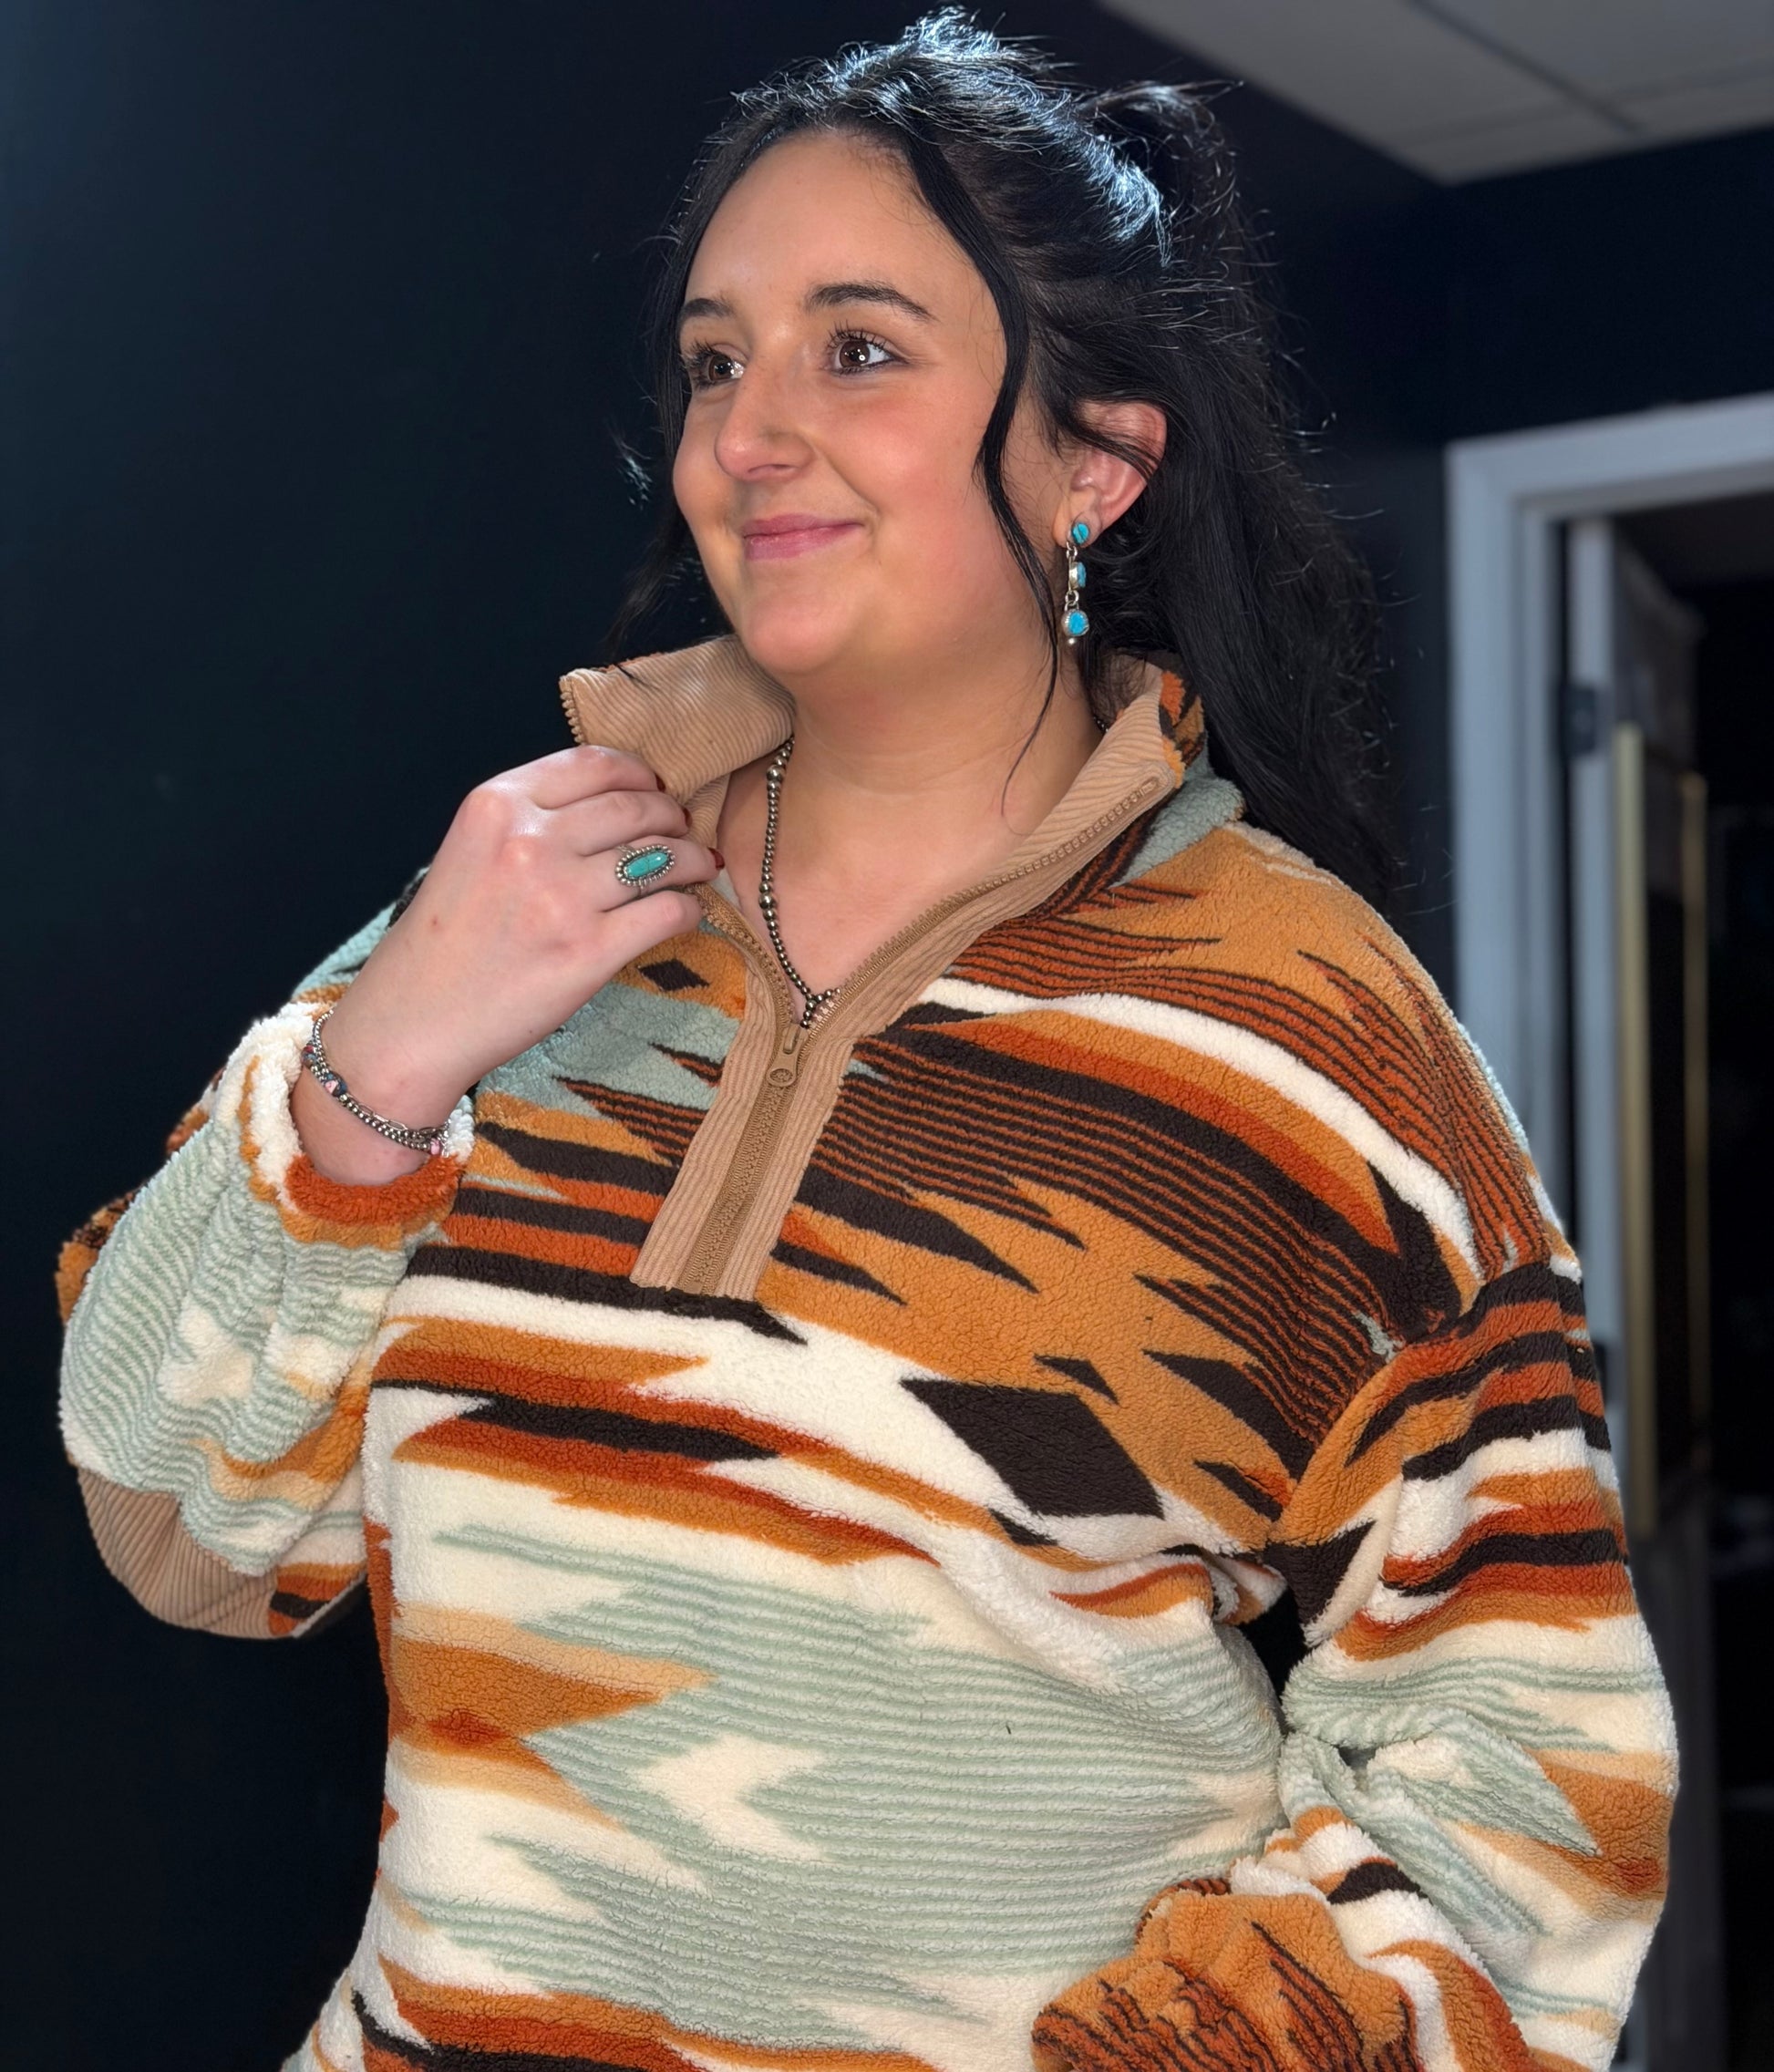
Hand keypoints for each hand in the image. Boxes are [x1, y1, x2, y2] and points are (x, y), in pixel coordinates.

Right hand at [290, 744, 716, 1183]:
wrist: (413, 1023)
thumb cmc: (441, 943)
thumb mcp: (466, 850)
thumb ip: (527, 821)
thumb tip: (612, 808)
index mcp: (497, 805)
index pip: (593, 763)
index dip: (639, 774)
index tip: (654, 789)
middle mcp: (531, 842)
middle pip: (635, 806)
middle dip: (672, 816)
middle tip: (683, 832)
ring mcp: (563, 897)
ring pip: (662, 855)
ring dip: (692, 858)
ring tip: (699, 866)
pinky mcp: (590, 951)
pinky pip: (668, 911)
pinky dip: (688, 908)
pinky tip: (685, 912)